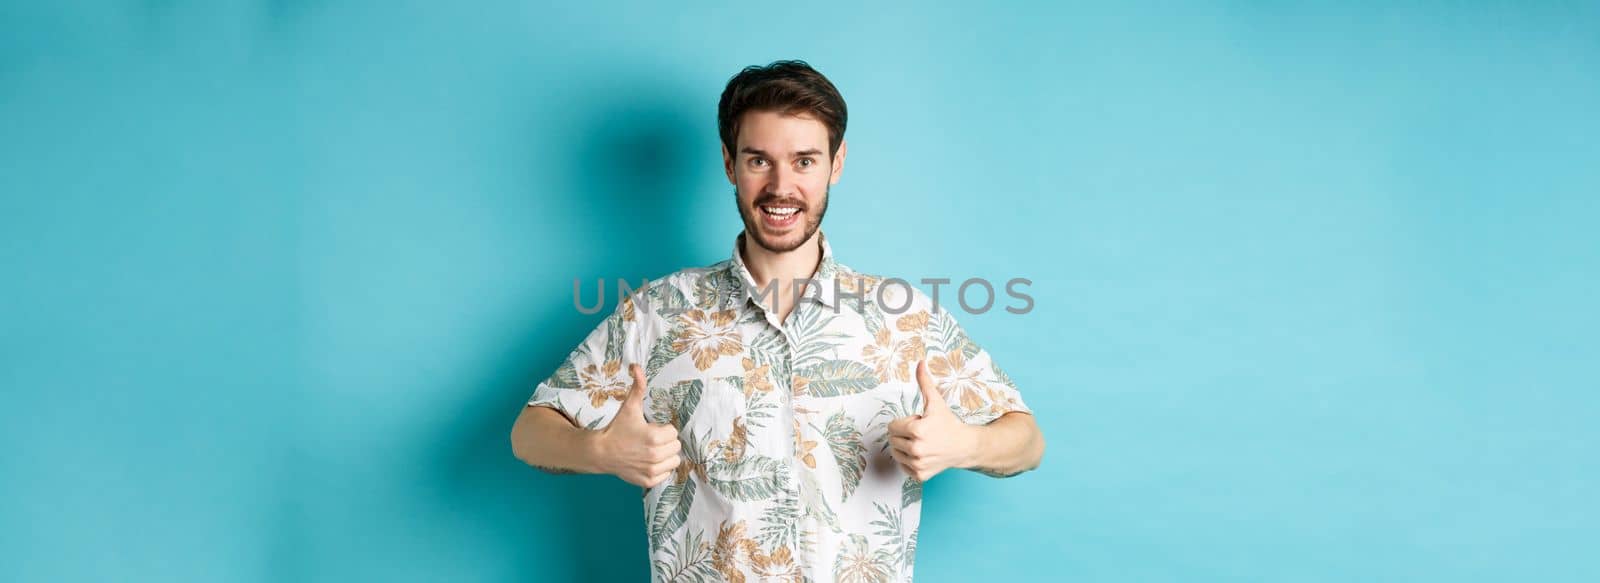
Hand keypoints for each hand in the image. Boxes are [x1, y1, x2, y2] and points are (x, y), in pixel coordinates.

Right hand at [594, 364, 681, 487]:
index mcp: (654, 437)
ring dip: (665, 455)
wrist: (601, 452)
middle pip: (676, 446)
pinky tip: (647, 461)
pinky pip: (666, 474)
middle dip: (666, 441)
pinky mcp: (648, 481)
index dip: (663, 429)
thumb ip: (638, 387)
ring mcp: (652, 470)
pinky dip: (660, 469)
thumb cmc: (617, 428)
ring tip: (650, 450)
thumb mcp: (629, 407)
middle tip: (650, 440)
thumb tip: (637, 366)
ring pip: (674, 461)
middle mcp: (655, 455)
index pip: (673, 432)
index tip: (650, 429)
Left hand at [887, 360, 977, 481]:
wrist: (964, 446)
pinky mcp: (920, 475)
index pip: (892, 426)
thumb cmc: (948, 423)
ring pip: (896, 453)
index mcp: (916, 430)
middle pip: (892, 439)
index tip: (919, 423)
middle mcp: (916, 449)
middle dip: (904, 434)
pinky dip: (909, 461)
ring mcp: (918, 464)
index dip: (905, 422)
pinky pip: (903, 467)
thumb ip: (924, 382)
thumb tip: (920, 362)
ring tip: (922, 443)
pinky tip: (923, 454)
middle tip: (922, 433)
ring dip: (905, 447)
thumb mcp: (935, 402)